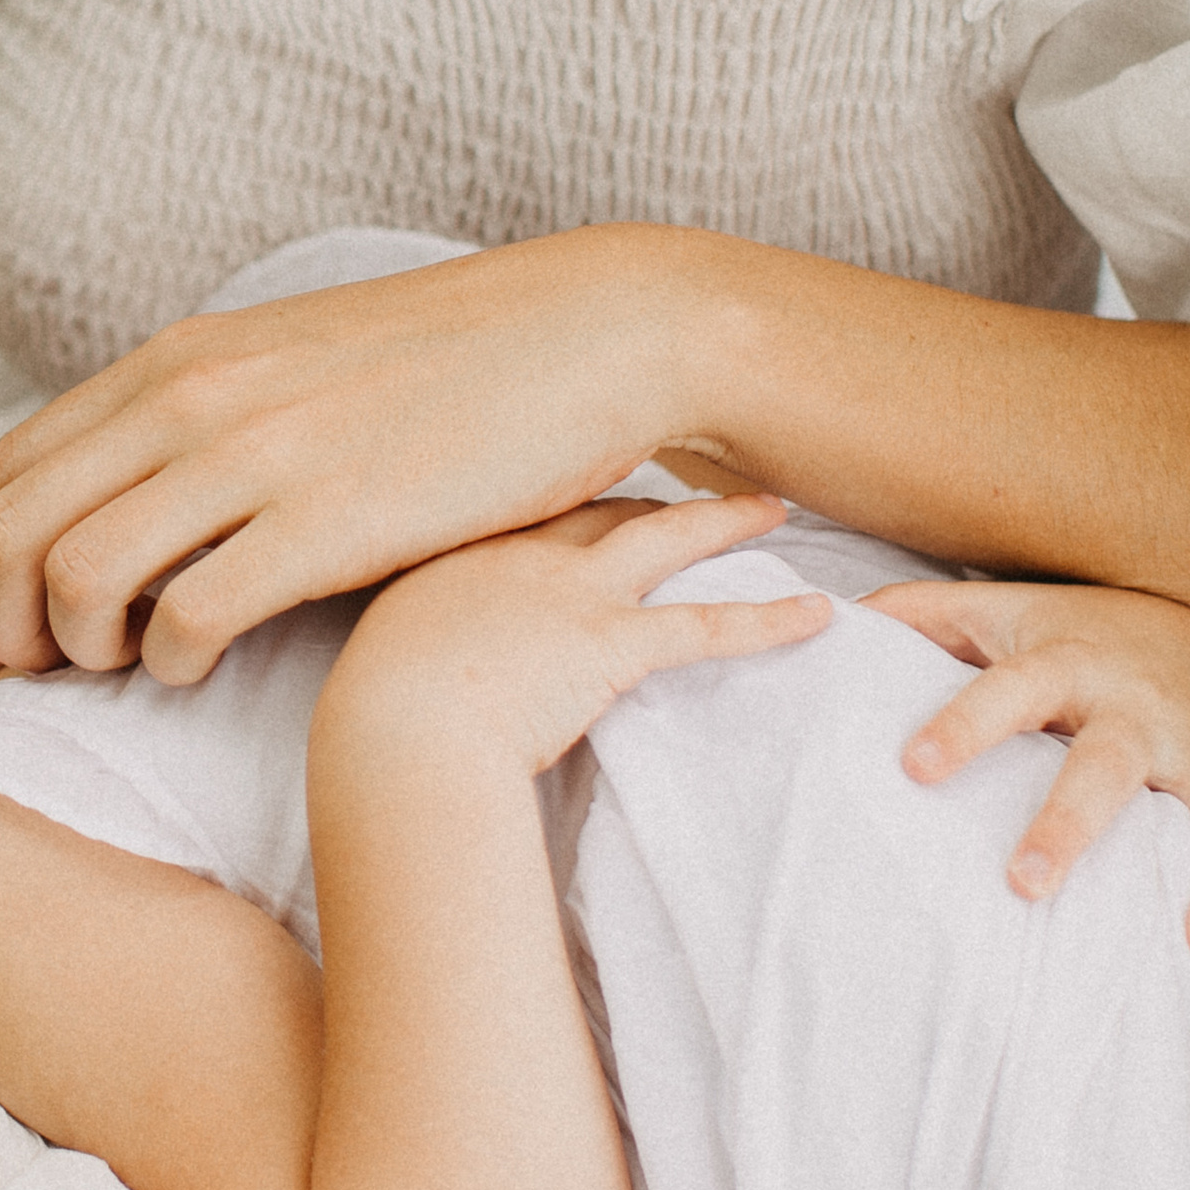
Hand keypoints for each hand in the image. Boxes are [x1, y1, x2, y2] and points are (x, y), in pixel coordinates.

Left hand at [0, 229, 701, 679]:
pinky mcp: (332, 521)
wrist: (592, 333)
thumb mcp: (291, 357)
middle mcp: (195, 397)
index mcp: (177, 359)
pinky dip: (173, 663)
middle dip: (7, 617)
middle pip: (10, 527)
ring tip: (133, 666)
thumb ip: (202, 410)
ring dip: (82, 647)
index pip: (11, 468)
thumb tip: (134, 491)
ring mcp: (259, 456)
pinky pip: (190, 617)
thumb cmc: (450, 364)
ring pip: (80, 575)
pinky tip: (206, 669)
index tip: (36, 615)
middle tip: (52, 666)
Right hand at [320, 491, 831, 784]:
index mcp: (461, 549)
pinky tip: (816, 615)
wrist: (395, 732)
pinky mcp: (612, 642)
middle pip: (603, 499)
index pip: (531, 499)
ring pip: (667, 537)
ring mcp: (570, 590)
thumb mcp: (382, 652)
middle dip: (654, 481)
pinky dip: (768, 619)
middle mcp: (521, 551)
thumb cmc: (374, 712)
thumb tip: (424, 666)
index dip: (573, 476)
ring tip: (773, 509)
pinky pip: (707, 625)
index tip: (600, 457)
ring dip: (727, 521)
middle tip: (697, 466)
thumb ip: (416, 640)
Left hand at [863, 577, 1189, 960]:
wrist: (1186, 621)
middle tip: (1023, 882)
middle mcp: (1130, 706)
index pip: (1005, 691)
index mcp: (1061, 661)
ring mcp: (1187, 747)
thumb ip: (917, 617)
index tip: (914, 768)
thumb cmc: (1065, 630)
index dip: (963, 726)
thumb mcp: (994, 611)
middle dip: (1068, 823)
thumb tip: (827, 622)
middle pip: (1102, 764)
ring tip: (1177, 934)